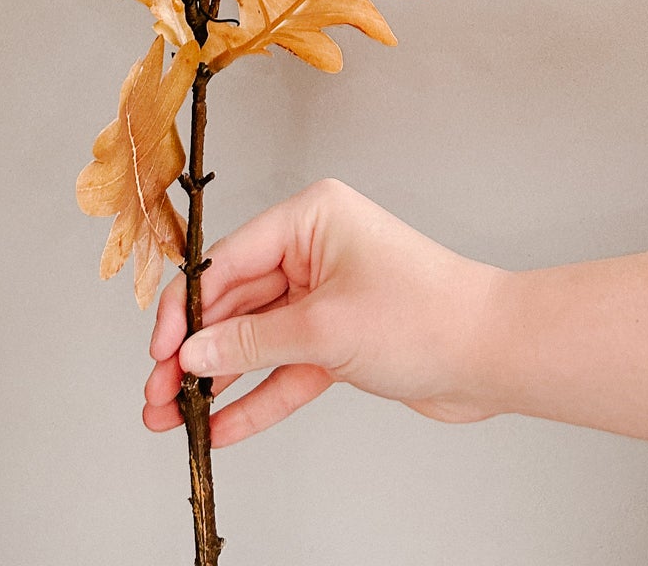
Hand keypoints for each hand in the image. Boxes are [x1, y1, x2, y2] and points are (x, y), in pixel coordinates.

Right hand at [143, 178, 508, 446]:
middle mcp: (314, 251)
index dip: (187, 309)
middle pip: (235, 304)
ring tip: (173, 419)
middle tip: (156, 395)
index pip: (227, 261)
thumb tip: (195, 351)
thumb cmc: (426, 314)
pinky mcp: (339, 341)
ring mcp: (326, 298)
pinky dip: (256, 398)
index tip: (158, 351)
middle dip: (193, 353)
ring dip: (217, 381)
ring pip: (255, 342)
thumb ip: (252, 341)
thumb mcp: (325, 328)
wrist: (491, 354)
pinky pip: (285, 370)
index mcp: (310, 218)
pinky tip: (221, 428)